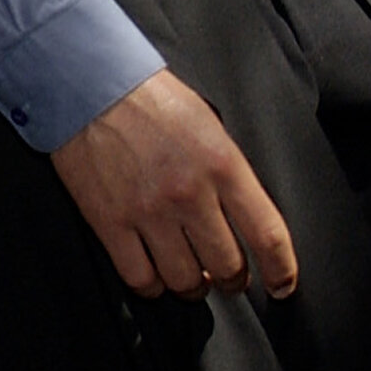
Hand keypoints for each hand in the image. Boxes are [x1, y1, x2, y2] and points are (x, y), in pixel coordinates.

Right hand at [49, 70, 299, 299]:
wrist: (89, 84)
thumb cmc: (149, 99)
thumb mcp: (209, 124)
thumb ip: (228, 171)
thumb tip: (241, 216)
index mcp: (222, 165)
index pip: (267, 235)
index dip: (281, 270)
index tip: (281, 284)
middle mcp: (189, 194)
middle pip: (227, 266)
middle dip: (233, 280)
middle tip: (228, 277)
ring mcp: (148, 211)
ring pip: (186, 280)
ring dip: (194, 286)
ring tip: (192, 278)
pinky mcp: (110, 222)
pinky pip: (140, 277)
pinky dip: (153, 286)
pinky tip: (156, 276)